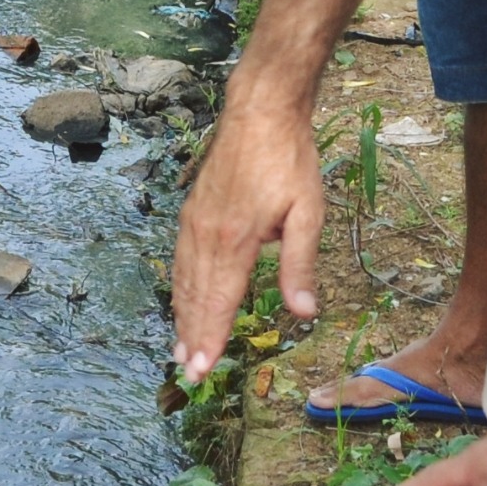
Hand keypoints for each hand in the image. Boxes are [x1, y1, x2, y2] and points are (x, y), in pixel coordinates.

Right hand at [170, 98, 326, 382]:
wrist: (259, 111)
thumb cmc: (289, 159)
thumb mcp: (307, 212)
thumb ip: (300, 265)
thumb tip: (304, 312)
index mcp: (236, 241)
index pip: (220, 303)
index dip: (211, 338)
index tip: (201, 370)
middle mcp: (207, 236)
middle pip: (196, 298)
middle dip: (191, 338)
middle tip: (187, 374)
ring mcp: (195, 223)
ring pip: (183, 281)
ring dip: (181, 317)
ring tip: (179, 348)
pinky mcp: (192, 212)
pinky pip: (181, 260)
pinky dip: (179, 288)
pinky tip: (181, 300)